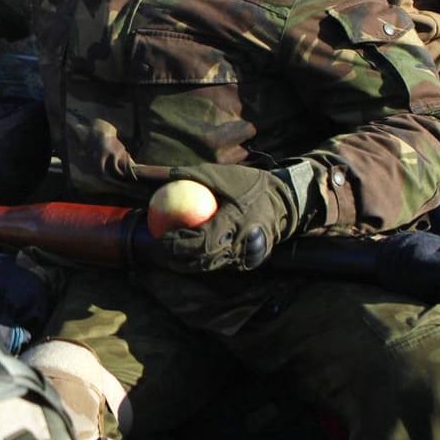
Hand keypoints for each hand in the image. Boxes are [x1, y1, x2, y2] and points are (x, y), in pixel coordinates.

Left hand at [153, 162, 298, 272]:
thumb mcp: (219, 174)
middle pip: (202, 259)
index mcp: (235, 220)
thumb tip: (153, 173)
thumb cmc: (248, 184)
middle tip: (156, 250)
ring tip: (166, 255)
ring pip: (209, 266)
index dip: (177, 244)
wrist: (285, 201)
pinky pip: (220, 264)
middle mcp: (242, 242)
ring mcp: (246, 256)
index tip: (159, 238)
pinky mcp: (248, 262)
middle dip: (175, 259)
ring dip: (186, 264)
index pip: (201, 240)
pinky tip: (184, 256)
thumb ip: (187, 175)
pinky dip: (201, 261)